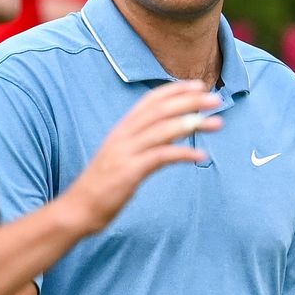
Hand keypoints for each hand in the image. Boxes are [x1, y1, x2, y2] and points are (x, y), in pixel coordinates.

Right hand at [61, 80, 221, 235]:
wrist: (78, 208)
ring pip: (163, 129)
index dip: (175, 90)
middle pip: (160, 110)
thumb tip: (167, 132)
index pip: (150, 101)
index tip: (198, 86)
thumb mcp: (121, 155)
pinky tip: (201, 155)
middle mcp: (123, 135)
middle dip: (190, 102)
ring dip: (192, 123)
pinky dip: (183, 153)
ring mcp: (125, 152)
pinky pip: (161, 157)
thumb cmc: (103, 184)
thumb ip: (141, 141)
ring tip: (216, 123)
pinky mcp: (129, 172)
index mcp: (122, 129)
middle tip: (216, 99)